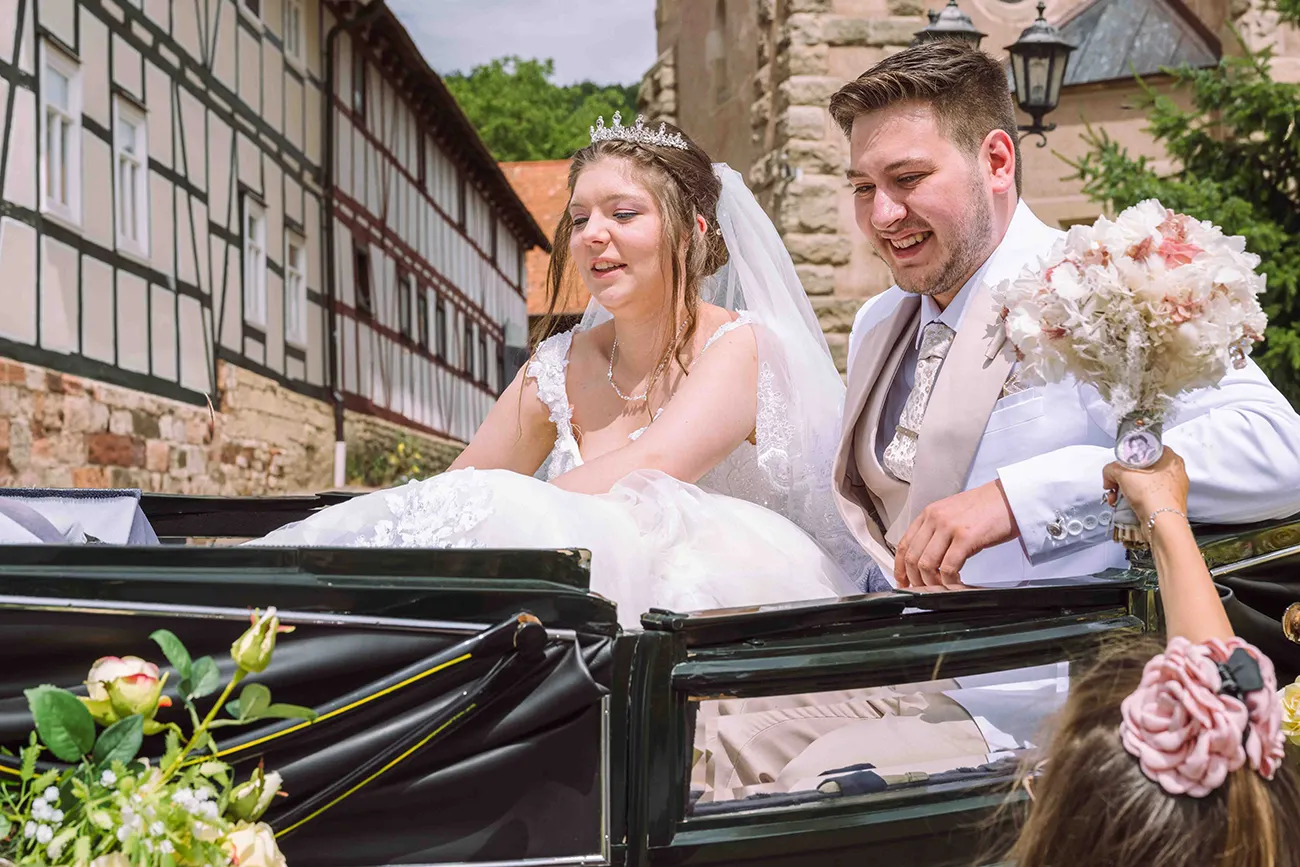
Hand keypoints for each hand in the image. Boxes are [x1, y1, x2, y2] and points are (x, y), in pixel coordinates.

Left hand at [893, 480, 1019, 588]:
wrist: (1011, 497)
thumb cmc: (987, 508)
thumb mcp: (953, 515)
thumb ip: (937, 532)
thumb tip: (927, 557)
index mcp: (929, 513)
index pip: (904, 544)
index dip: (900, 567)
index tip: (902, 580)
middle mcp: (935, 519)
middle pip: (913, 557)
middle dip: (914, 579)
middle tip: (922, 590)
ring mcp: (949, 527)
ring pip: (927, 564)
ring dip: (931, 582)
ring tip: (940, 588)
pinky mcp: (966, 537)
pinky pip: (949, 567)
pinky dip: (949, 581)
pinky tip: (955, 584)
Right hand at [1102, 447, 1188, 528]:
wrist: (1162, 523)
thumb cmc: (1153, 496)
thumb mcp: (1121, 473)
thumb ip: (1111, 468)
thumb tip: (1109, 473)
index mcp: (1170, 458)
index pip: (1145, 450)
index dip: (1128, 458)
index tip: (1119, 466)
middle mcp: (1175, 472)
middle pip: (1142, 469)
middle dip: (1124, 478)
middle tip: (1115, 484)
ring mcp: (1173, 489)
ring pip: (1144, 484)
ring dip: (1127, 490)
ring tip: (1117, 497)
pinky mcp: (1168, 503)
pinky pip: (1148, 497)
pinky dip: (1136, 500)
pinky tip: (1126, 505)